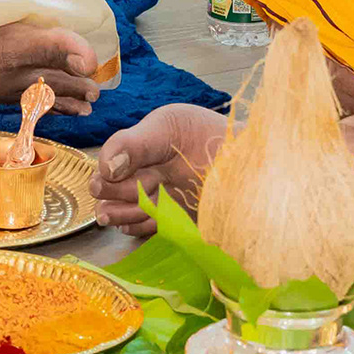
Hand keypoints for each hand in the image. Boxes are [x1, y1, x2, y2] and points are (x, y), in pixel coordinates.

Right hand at [91, 102, 226, 236]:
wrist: (249, 165)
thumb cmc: (213, 136)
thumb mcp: (169, 126)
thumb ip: (134, 144)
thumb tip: (104, 168)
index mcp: (144, 143)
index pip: (112, 157)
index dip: (106, 167)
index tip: (109, 175)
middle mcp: (147, 170)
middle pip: (112, 187)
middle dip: (112, 190)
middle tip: (125, 188)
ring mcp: (159, 196)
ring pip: (122, 210)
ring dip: (120, 211)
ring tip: (124, 210)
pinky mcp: (172, 219)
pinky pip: (142, 227)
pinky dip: (133, 226)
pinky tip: (131, 222)